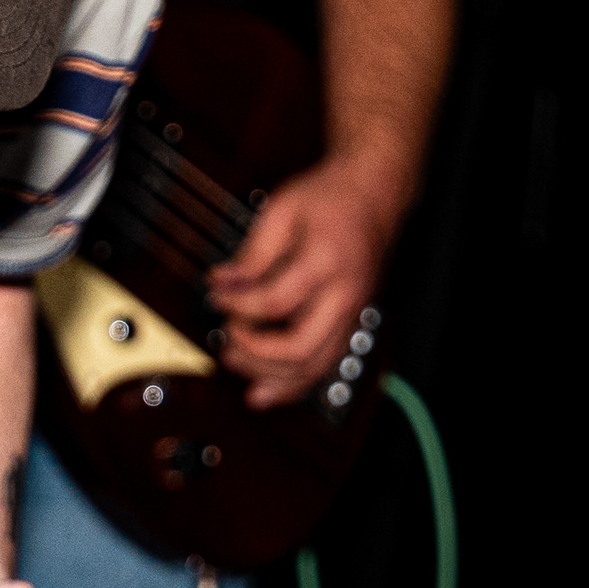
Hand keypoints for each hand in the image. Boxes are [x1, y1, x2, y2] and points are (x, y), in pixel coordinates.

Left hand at [208, 150, 399, 407]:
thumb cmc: (328, 198)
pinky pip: (324, 365)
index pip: (275, 300)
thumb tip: (221, 284)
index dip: (237, 304)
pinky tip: (263, 391)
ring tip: (233, 361)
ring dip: (269, 376)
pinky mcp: (351, 323)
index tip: (215, 295)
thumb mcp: (282, 210)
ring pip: (315, 367)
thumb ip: (252, 252)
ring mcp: (353, 313)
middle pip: (300, 347)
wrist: (374, 196)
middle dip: (254, 351)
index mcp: (327, 261)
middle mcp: (345, 295)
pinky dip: (292, 385)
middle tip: (225, 336)